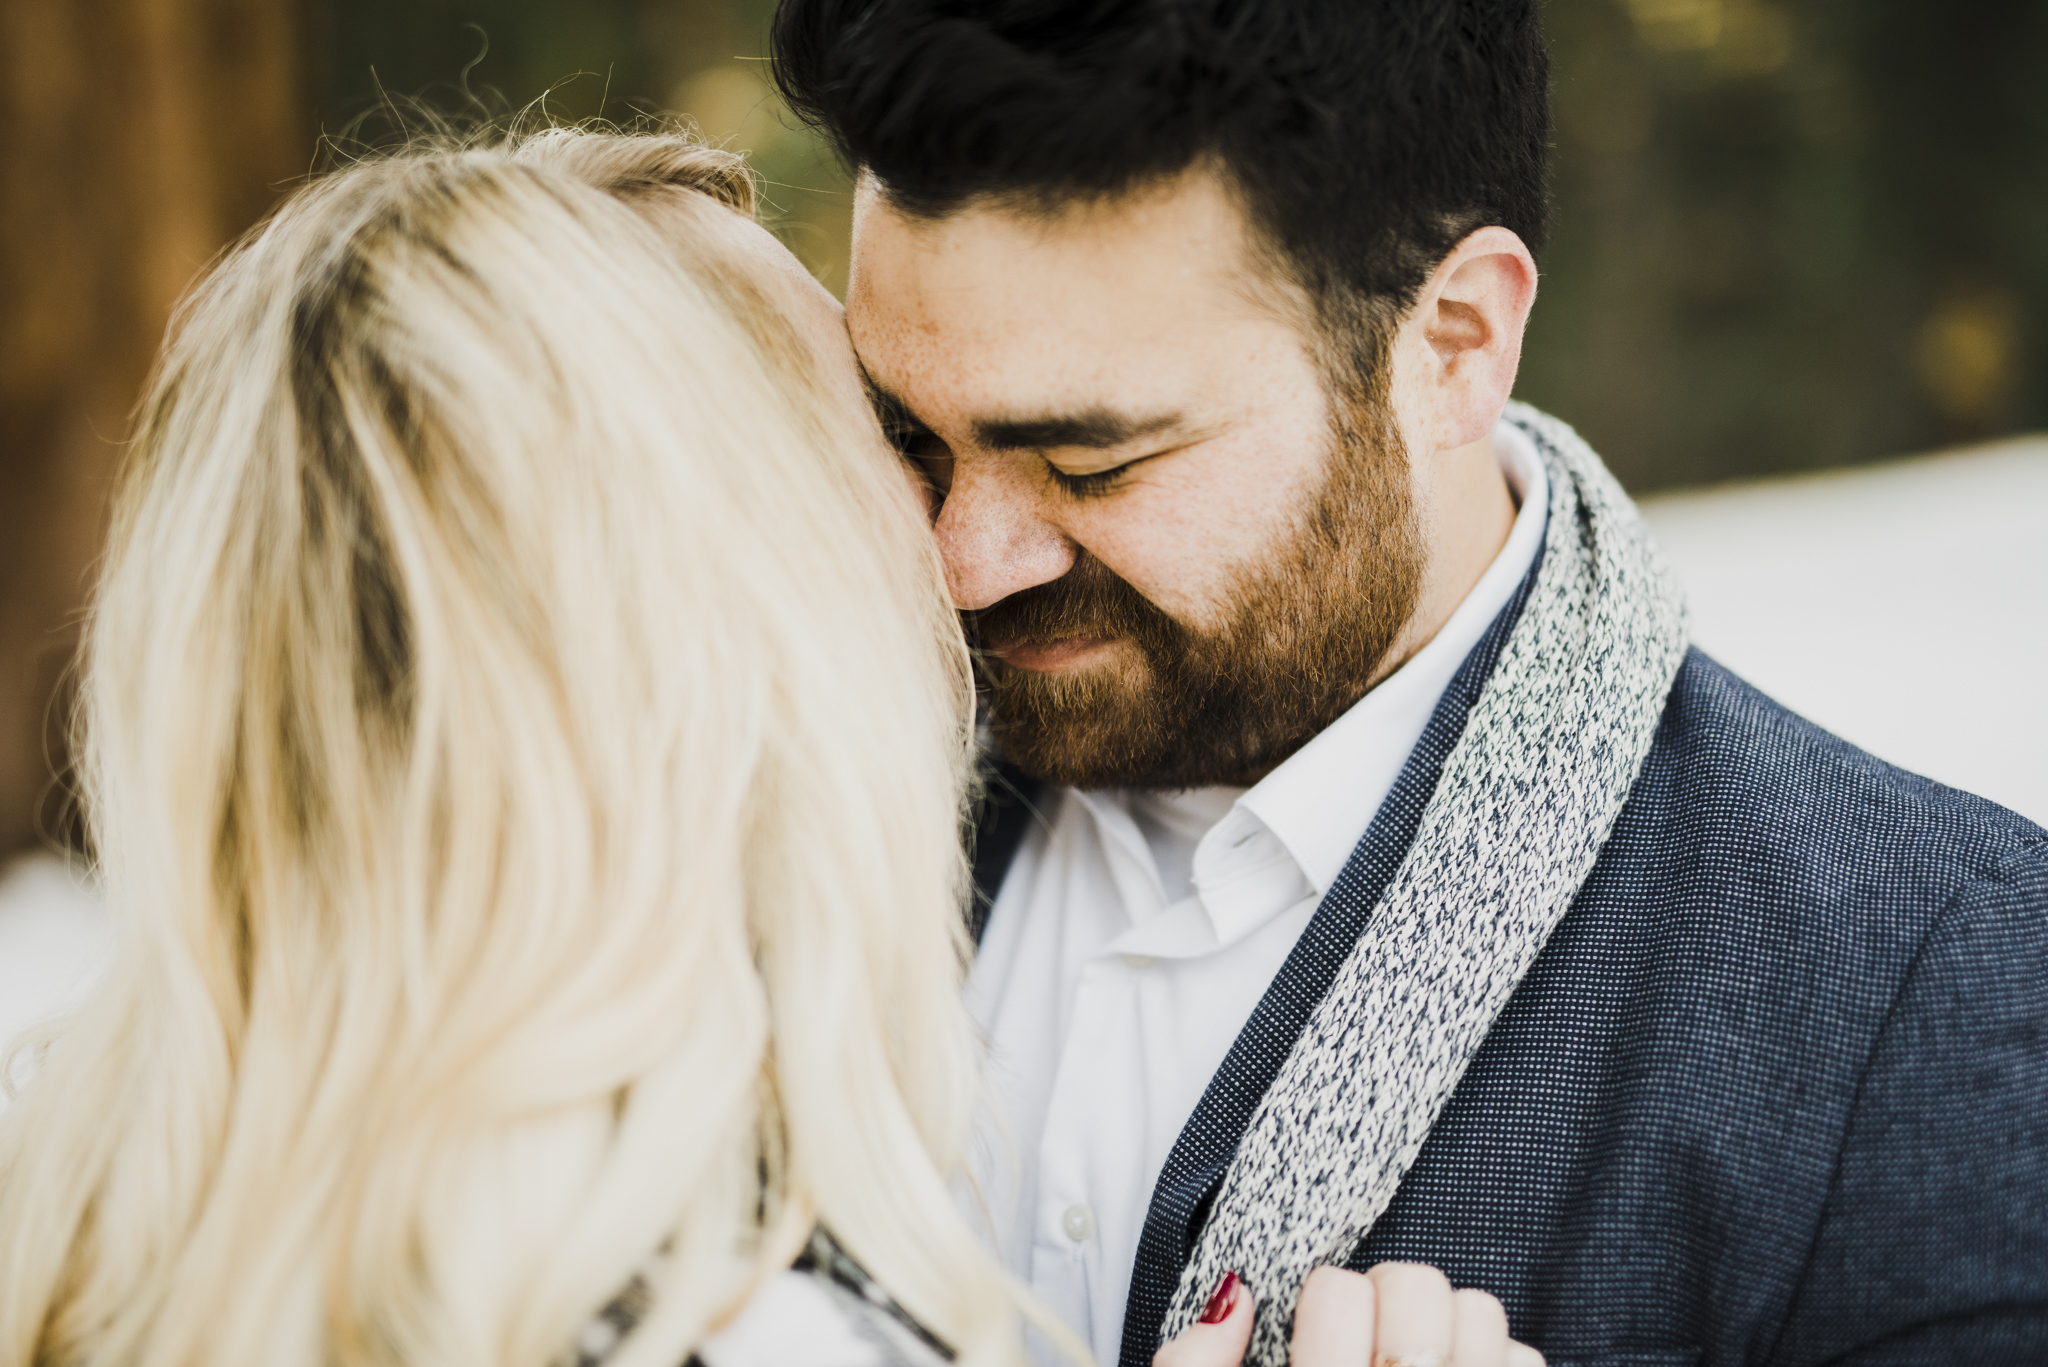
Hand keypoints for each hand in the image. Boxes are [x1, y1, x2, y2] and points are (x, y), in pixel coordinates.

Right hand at [1155, 1262, 1544, 1366]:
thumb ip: (1194, 1364)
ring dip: (1449, 1327)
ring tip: (1417, 1358)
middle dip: (1388, 1300)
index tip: (1320, 1321)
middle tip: (1367, 1335)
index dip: (1325, 1299)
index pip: (1336, 1294)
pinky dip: (1498, 1359)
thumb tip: (1235, 1295)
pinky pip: (1527, 1358)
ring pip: (1480, 1319)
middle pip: (1417, 1295)